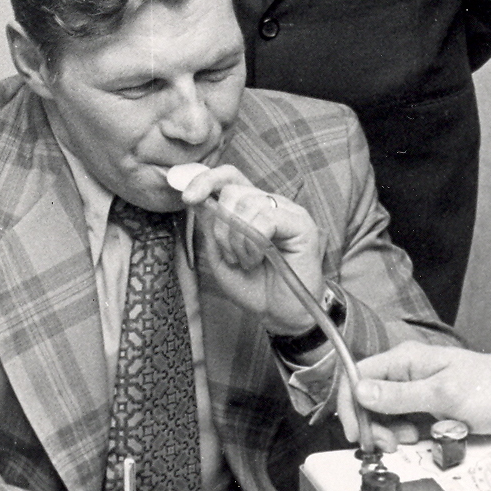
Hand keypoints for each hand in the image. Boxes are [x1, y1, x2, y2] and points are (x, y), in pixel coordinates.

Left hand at [178, 164, 325, 334]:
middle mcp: (272, 204)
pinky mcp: (301, 224)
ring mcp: (289, 211)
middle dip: (220, 226)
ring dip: (237, 239)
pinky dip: (254, 242)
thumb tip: (196, 198)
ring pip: (248, 203)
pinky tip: (259, 259)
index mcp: (253, 207)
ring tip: (247, 261)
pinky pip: (266, 218)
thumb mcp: (220, 256)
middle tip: (230, 255)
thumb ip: (210, 227)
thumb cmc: (254, 287)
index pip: (230, 176)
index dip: (207, 179)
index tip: (188, 197)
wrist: (281, 314)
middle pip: (233, 190)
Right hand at [351, 330, 490, 436]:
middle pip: (369, 403)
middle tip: (392, 444)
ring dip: (394, 435)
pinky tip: (428, 438)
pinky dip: (412, 438)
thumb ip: (400, 396)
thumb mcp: (443, 394)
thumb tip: (361, 392)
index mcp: (405, 361)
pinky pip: (408, 428)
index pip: (358, 378)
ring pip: (387, 419)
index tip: (358, 433)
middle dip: (375, 427)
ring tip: (415, 439)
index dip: (351, 406)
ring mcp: (419, 394)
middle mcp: (408, 375)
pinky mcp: (431, 410)